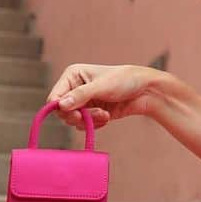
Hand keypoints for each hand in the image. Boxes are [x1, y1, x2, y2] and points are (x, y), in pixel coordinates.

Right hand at [48, 63, 164, 131]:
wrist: (146, 91)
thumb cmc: (125, 80)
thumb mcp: (102, 86)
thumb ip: (80, 96)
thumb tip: (60, 105)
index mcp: (72, 75)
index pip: (54, 96)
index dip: (61, 108)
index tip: (76, 113)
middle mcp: (75, 88)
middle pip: (62, 111)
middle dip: (78, 116)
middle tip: (94, 115)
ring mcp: (83, 102)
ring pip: (73, 120)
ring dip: (89, 120)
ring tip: (104, 114)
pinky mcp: (92, 113)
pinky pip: (84, 125)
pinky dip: (94, 124)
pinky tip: (107, 117)